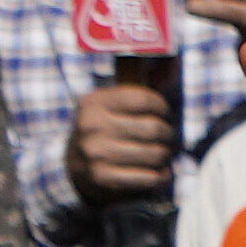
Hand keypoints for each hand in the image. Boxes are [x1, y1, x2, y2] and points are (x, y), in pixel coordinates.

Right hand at [71, 65, 177, 205]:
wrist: (73, 164)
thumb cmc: (102, 130)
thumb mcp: (107, 106)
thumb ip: (133, 95)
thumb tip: (173, 69)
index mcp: (94, 102)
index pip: (143, 99)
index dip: (161, 106)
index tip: (164, 112)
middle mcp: (93, 126)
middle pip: (153, 128)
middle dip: (168, 133)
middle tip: (168, 136)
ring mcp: (96, 153)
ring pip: (154, 153)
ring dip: (166, 155)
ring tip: (164, 153)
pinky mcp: (103, 177)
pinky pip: (148, 177)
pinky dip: (161, 176)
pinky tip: (161, 172)